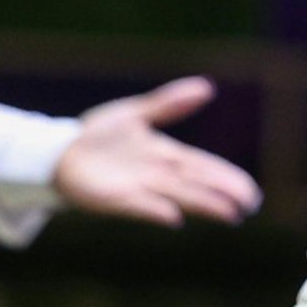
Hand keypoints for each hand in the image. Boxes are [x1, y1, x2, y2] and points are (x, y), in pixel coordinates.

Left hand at [52, 76, 262, 223]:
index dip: (227, 177)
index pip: (204, 165)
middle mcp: (156, 174)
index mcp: (164, 154)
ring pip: (178, 196)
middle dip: (224, 194)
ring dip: (203, 205)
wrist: (55, 152)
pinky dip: (156, 210)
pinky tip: (174, 218)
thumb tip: (207, 87)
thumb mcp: (134, 113)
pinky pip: (139, 206)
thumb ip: (169, 103)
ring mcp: (137, 188)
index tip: (251, 191)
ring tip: (230, 215)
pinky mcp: (113, 199)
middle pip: (198, 184)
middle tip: (251, 205)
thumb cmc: (94, 135)